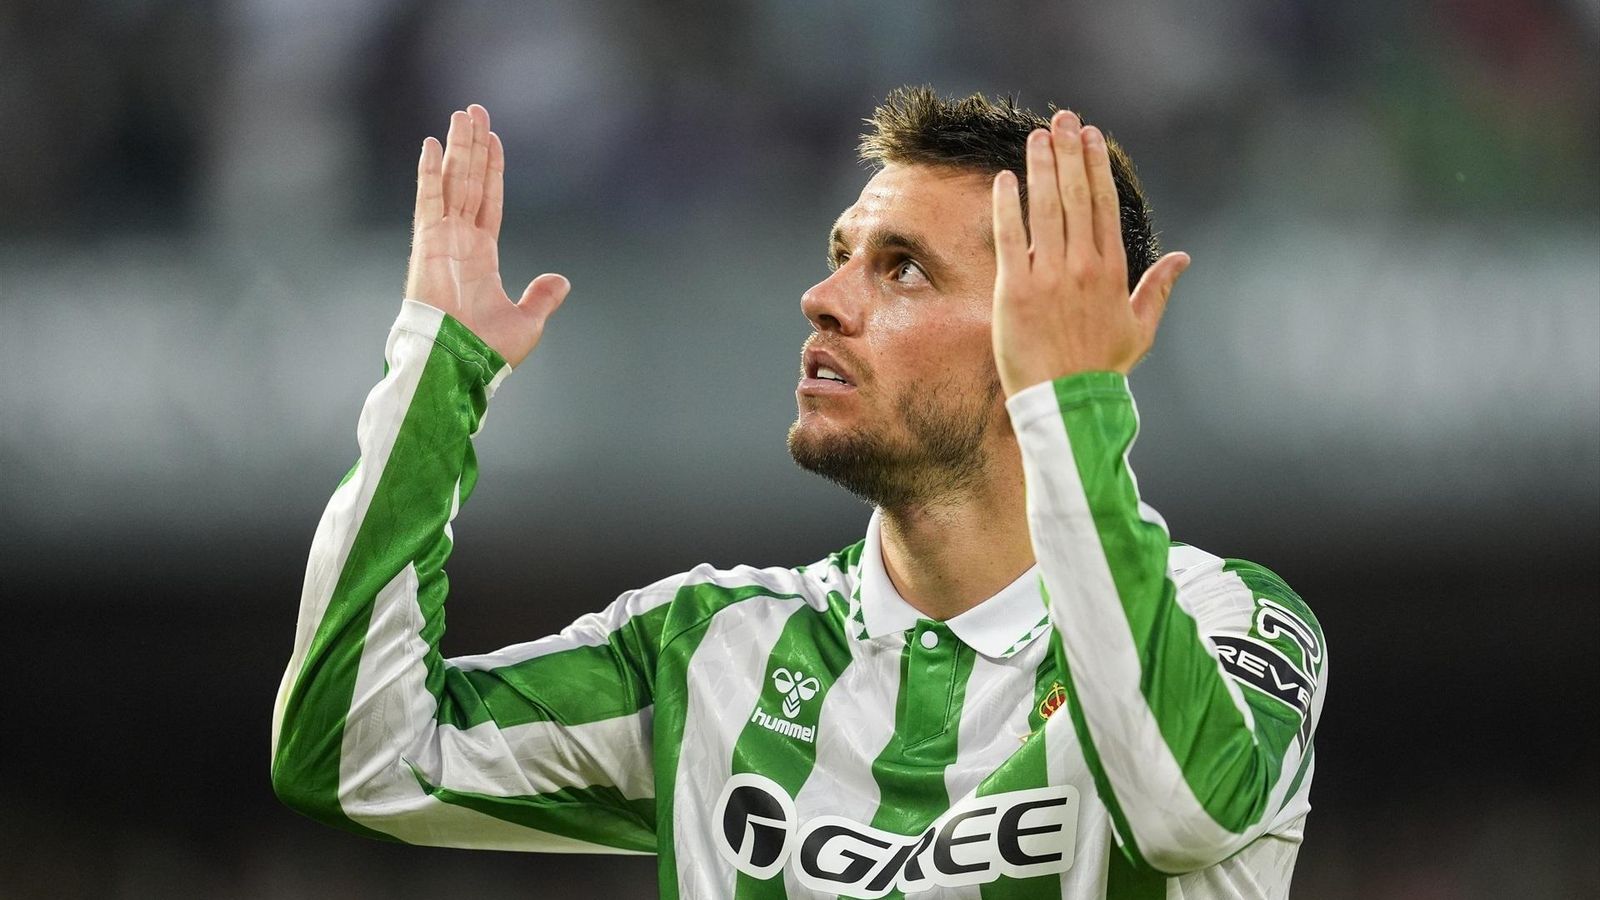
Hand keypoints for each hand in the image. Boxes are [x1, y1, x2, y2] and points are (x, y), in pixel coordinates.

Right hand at [405, 104, 568, 367]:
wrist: (458, 366)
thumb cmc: (485, 353)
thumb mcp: (527, 322)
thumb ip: (542, 297)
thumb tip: (561, 280)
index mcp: (482, 256)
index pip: (489, 201)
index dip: (493, 170)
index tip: (494, 140)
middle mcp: (460, 241)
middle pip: (470, 182)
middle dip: (473, 147)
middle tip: (474, 111)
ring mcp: (442, 239)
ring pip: (453, 182)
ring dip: (458, 148)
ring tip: (462, 115)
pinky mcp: (427, 243)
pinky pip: (429, 200)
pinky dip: (430, 172)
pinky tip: (433, 144)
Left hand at [990, 110, 1190, 395]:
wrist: (1066, 402)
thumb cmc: (1100, 369)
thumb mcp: (1139, 330)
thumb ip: (1159, 289)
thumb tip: (1184, 259)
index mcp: (1111, 271)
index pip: (1104, 205)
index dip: (1096, 167)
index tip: (1089, 136)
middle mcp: (1082, 266)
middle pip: (1076, 197)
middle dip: (1069, 154)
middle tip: (1062, 120)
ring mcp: (1048, 276)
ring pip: (1046, 209)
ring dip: (1041, 168)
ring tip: (1036, 137)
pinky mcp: (1015, 290)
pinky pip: (1010, 237)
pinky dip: (1008, 206)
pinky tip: (1004, 179)